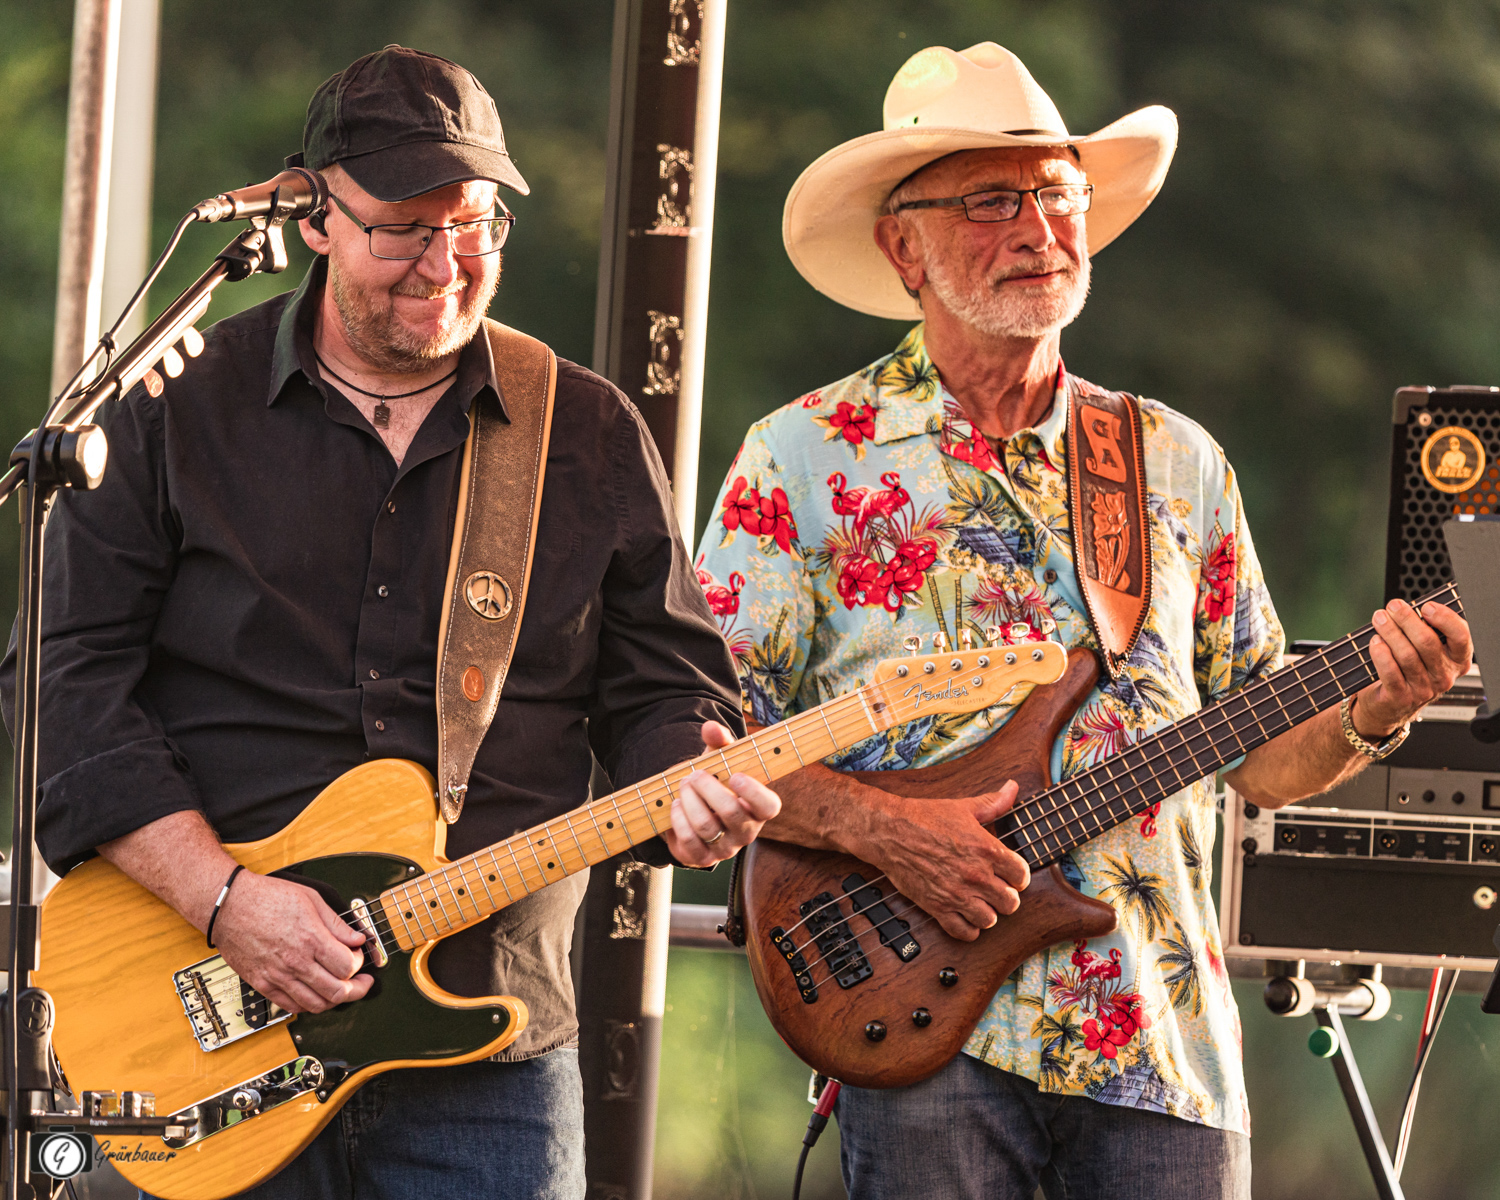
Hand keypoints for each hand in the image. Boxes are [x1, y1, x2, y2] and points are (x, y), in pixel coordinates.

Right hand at [212, 871, 372, 1013]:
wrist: (229, 906)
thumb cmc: (266, 898)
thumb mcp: (311, 899)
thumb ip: (337, 924)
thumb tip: (357, 938)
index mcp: (311, 939)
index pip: (347, 967)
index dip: (358, 963)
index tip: (357, 956)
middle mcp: (296, 962)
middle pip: (337, 992)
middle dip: (357, 989)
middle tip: (362, 983)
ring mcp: (278, 976)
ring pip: (316, 1005)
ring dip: (334, 1000)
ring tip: (341, 989)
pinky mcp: (263, 984)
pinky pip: (291, 1007)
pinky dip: (309, 1005)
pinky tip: (315, 993)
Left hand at [663, 720, 782, 866]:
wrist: (697, 809)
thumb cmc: (717, 781)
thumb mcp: (720, 759)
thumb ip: (719, 741)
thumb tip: (710, 727)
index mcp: (759, 808)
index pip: (769, 806)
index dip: (754, 793)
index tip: (735, 776)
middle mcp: (746, 832)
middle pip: (731, 812)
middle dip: (707, 788)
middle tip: (695, 774)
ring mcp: (725, 848)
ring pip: (706, 826)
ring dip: (689, 801)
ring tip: (683, 785)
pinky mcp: (702, 858)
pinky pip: (689, 842)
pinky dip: (679, 819)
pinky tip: (676, 805)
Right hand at [855, 780, 1030, 941]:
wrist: (890, 831)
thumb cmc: (924, 817)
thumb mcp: (963, 807)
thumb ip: (993, 802)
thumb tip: (1012, 789)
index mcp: (986, 849)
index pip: (1022, 875)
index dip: (1019, 875)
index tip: (1012, 874)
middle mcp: (976, 875)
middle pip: (1010, 902)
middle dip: (1006, 896)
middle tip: (997, 890)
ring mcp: (957, 894)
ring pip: (990, 920)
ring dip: (988, 912)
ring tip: (981, 902)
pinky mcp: (938, 907)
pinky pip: (965, 932)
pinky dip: (968, 928)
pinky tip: (965, 915)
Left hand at [1354, 598, 1472, 736]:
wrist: (1389, 706)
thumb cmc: (1406, 671)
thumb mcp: (1424, 653)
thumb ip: (1425, 632)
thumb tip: (1409, 608)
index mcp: (1456, 661)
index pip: (1461, 637)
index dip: (1445, 619)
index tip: (1426, 606)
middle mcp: (1443, 676)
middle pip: (1427, 642)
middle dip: (1407, 620)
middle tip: (1392, 607)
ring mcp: (1423, 689)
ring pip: (1407, 654)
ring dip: (1390, 632)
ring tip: (1379, 619)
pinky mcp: (1401, 697)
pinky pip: (1390, 671)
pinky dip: (1381, 653)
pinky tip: (1375, 642)